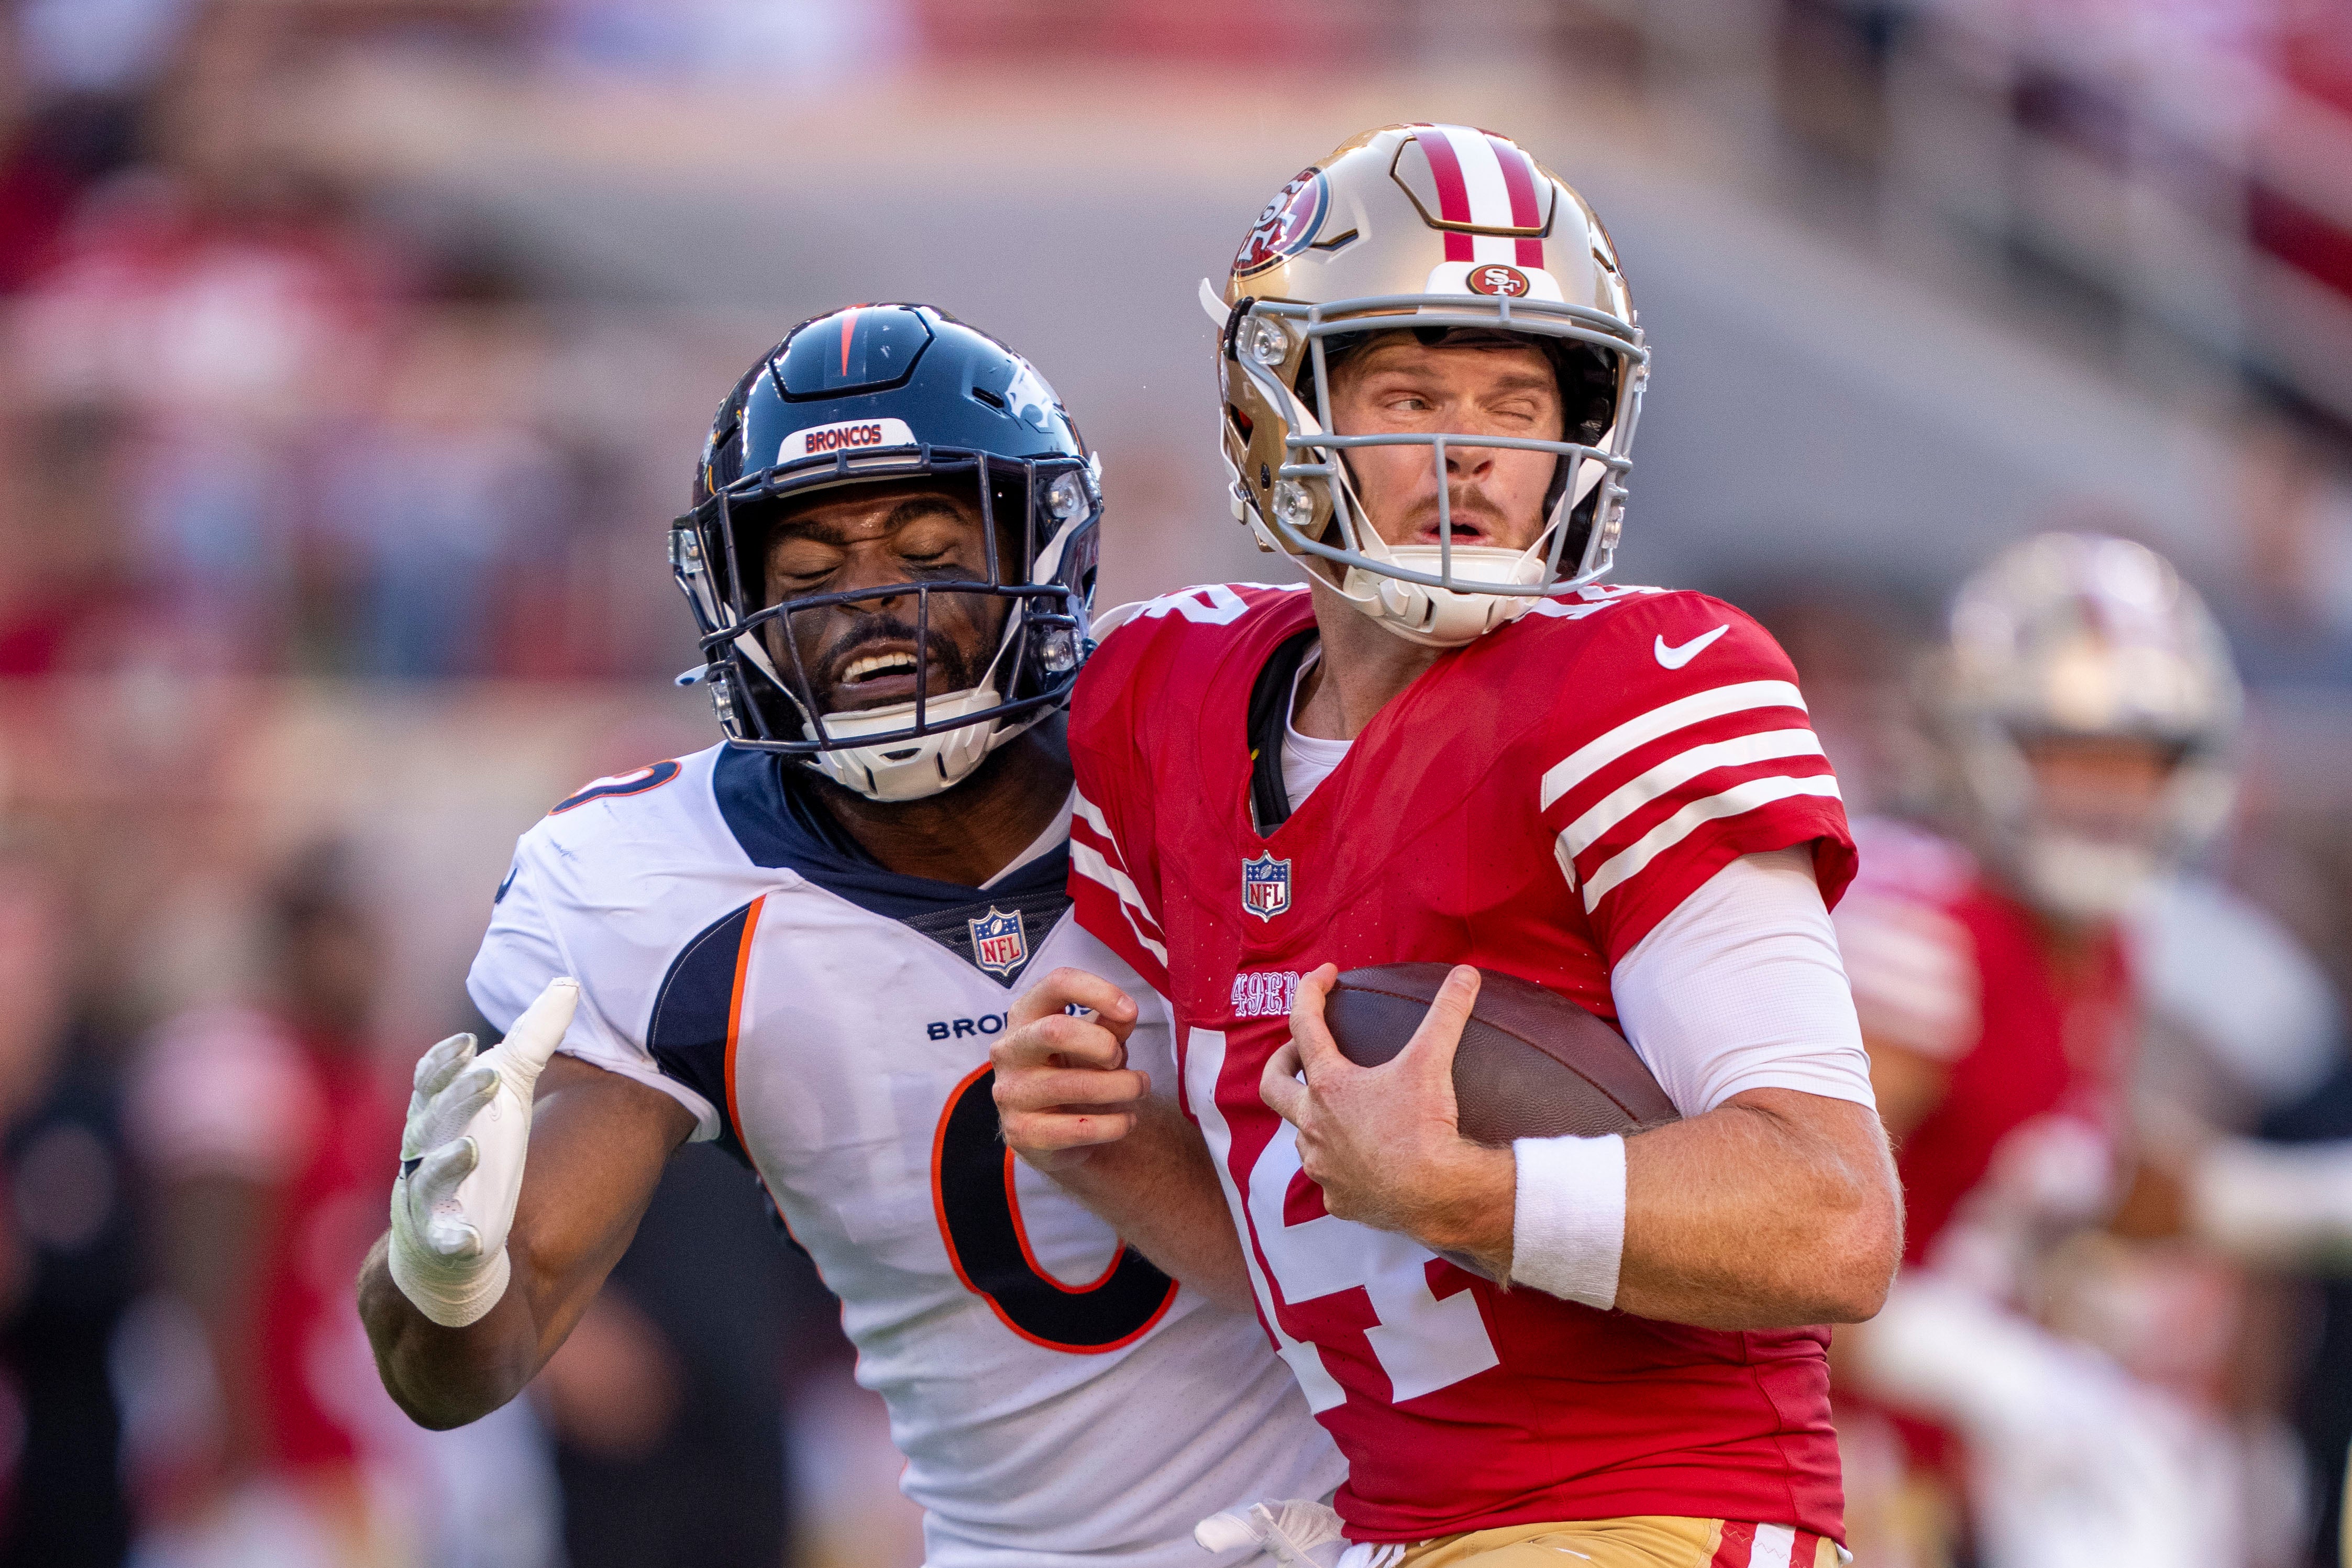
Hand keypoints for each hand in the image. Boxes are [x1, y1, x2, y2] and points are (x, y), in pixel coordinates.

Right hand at [387, 977, 577, 1326]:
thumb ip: (532, 1041)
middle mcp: (424, 1151)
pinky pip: (442, 1240)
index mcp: (437, 1112)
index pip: (430, 1081)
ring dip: (449, 1164)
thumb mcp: (507, 1092)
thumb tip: (568, 983)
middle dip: (458, 1099)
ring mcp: (428, 1198)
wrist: (450, 1235)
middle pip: (433, 1119)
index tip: (466, 1041)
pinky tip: (471, 1239)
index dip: (443, 1062)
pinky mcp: (441, 1241)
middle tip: (489, 1077)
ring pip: (429, 1177)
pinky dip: (454, 1238)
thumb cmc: (479, 1148)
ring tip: (472, 1149)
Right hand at [992, 967, 1146, 1176]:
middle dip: (1102, 1044)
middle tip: (1121, 1058)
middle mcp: (1009, 1050)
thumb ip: (1111, 1024)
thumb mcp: (1095, 1041)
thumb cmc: (1075, 1071)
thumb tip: (1126, 1012)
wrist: (1053, 1134)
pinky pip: (1079, 1129)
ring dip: (1122, 1087)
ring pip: (1075, 1085)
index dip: (1098, 991)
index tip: (1131, 1010)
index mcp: (1026, 1015)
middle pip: (1055, 1031)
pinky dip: (1114, 1124)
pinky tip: (1126, 1121)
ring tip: (1139, 1088)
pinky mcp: (1022, 1134)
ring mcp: (1010, 1093)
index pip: (1056, 984)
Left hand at [1260, 963, 1512, 1272]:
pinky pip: (1328, 1177)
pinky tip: (1361, 1161)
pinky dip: (1338, 1164)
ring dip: (1312, 1117)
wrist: (1436, 1195)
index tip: (1324, 975)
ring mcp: (1320, 1165)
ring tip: (1338, 1110)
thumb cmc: (1425, 1127)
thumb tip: (1466, 973)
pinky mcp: (1337, 1198)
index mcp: (1329, 1086)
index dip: (1310, 991)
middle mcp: (1313, 1125)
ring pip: (1301, 1135)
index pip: (1305, 1024)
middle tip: (1297, 1052)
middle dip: (1281, 1062)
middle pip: (1272, 1086)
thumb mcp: (1432, 1061)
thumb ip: (1446, 1012)